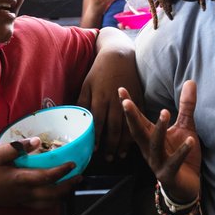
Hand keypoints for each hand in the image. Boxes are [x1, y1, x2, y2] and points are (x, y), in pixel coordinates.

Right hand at [0, 138, 80, 209]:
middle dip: (68, 185)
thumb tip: (37, 141)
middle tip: (79, 176)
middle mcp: (25, 192)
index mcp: (21, 179)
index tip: (73, 164)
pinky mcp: (19, 203)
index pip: (47, 176)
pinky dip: (52, 202)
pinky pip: (40, 206)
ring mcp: (22, 200)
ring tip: (71, 186)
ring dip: (62, 195)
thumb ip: (18, 147)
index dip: (62, 171)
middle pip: (53, 193)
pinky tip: (55, 195)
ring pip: (48, 202)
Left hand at [77, 28, 141, 159]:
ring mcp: (128, 100)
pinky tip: (131, 142)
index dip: (96, 137)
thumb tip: (76, 120)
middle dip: (110, 145)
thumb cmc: (99, 71)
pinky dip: (134, 131)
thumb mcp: (86, 84)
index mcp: (99, 97)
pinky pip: (138, 118)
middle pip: (113, 128)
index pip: (97, 122)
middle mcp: (114, 101)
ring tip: (118, 155)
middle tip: (107, 159)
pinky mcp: (139, 98)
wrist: (119, 55)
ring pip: (126, 126)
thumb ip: (82, 102)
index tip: (94, 150)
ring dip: (122, 143)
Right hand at [120, 80, 200, 202]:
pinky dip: (182, 151)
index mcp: (150, 137)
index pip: (137, 119)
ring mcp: (157, 162)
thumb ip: (186, 106)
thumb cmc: (181, 156)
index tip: (121, 89)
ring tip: (165, 112)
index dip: (129, 105)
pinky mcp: (169, 174)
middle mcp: (149, 149)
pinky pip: (174, 162)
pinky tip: (190, 140)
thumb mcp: (185, 127)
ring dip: (158, 129)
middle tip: (126, 102)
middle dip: (131, 117)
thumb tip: (190, 81)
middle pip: (137, 131)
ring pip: (154, 145)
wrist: (186, 187)